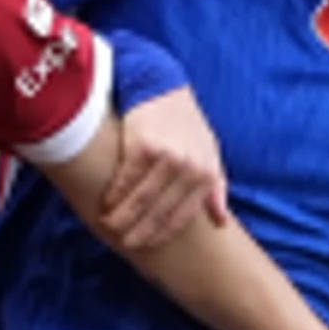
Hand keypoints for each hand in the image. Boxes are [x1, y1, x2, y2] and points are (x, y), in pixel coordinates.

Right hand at [89, 87, 229, 253]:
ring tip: (110, 226)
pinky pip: (126, 181)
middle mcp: (189, 168)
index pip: (182, 216)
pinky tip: (106, 203)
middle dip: (140, 231)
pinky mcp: (142, 147)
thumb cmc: (185, 123)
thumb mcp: (210, 152)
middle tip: (125, 242)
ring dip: (123, 218)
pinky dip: (115, 195)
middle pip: (160, 212)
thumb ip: (216, 186)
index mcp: (206, 174)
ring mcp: (166, 158)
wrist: (161, 86)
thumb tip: (221, 222)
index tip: (148, 243)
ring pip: (141, 200)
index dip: (163, 232)